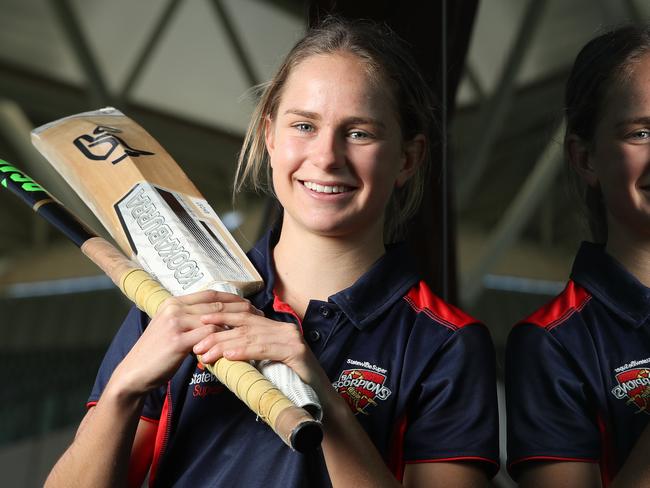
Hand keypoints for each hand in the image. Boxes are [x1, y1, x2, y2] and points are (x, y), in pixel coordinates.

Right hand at [109, 290, 249, 395]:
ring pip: (214, 318)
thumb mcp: (171, 329)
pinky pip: (208, 335)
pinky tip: (235, 341)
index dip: (231, 297)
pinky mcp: (178, 340)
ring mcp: (175, 323)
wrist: (134, 373)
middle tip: (257, 313)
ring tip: (251, 327)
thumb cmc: (156, 353)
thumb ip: (189, 320)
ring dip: (234, 323)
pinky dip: (223, 337)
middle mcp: (174, 308)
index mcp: (173, 303)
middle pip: (215, 304)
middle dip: (239, 308)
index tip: (248, 302)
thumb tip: (214, 319)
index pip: (209, 294)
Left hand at [193, 308, 322, 385]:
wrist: (319, 401)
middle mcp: (284, 329)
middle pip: (245, 325)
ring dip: (225, 344)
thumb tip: (220, 351)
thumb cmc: (291, 386)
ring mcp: (292, 338)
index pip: (245, 317)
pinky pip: (266, 349)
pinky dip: (246, 351)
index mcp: (276, 328)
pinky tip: (230, 356)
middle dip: (218, 332)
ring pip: (252, 336)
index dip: (222, 317)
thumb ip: (251, 354)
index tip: (201, 322)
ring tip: (207, 352)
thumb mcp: (267, 365)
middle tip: (197, 343)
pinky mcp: (297, 352)